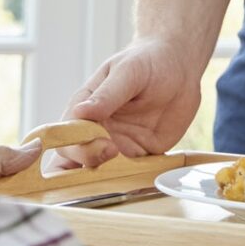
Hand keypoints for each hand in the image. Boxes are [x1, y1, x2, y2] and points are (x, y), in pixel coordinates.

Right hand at [46, 36, 204, 169]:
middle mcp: (95, 133)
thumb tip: (80, 112)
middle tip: (114, 160)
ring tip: (128, 178)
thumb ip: (107, 94)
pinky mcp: (140, 156)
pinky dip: (134, 185)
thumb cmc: (147, 60)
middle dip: (85, 173)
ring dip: (108, 184)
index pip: (66, 138)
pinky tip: (143, 183)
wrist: (179, 66)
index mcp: (83, 111)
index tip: (104, 144)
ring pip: (101, 177)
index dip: (78, 148)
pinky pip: (132, 178)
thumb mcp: (128, 71)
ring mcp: (117, 147)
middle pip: (75, 165)